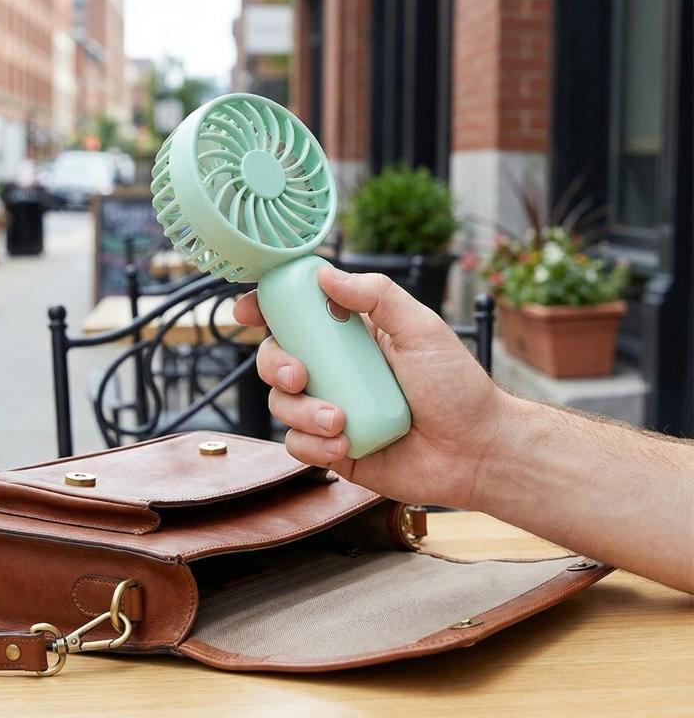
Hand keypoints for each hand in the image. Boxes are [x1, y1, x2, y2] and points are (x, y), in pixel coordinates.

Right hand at [234, 267, 508, 507]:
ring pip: (281, 403)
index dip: (267, 308)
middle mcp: (336, 369)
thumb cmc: (456, 386)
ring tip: (341, 421)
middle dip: (275, 364)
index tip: (247, 309)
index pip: (299, 315)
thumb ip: (377, 296)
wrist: (476, 450)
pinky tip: (343, 445)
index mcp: (353, 335)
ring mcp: (331, 408)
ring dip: (302, 412)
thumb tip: (326, 273)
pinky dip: (312, 445)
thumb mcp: (421, 328)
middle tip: (300, 376)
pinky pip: (297, 444)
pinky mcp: (333, 447)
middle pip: (275, 357)